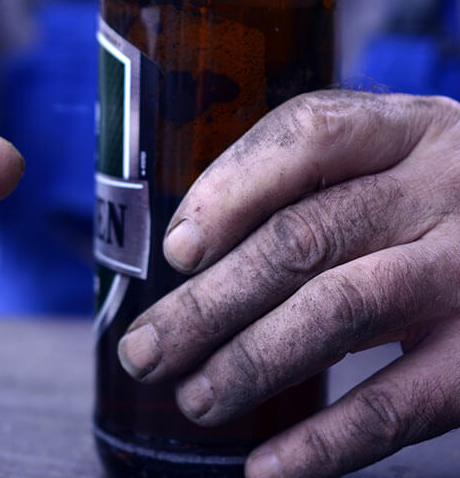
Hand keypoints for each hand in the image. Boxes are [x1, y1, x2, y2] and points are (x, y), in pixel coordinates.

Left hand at [117, 90, 459, 476]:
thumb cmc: (439, 210)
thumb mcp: (397, 170)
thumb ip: (317, 192)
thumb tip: (195, 263)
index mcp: (408, 131)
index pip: (308, 136)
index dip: (230, 191)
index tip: (177, 251)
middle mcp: (443, 189)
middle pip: (302, 238)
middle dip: (209, 302)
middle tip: (145, 350)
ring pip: (340, 310)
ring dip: (251, 363)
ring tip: (194, 400)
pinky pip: (400, 404)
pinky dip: (326, 442)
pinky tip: (267, 468)